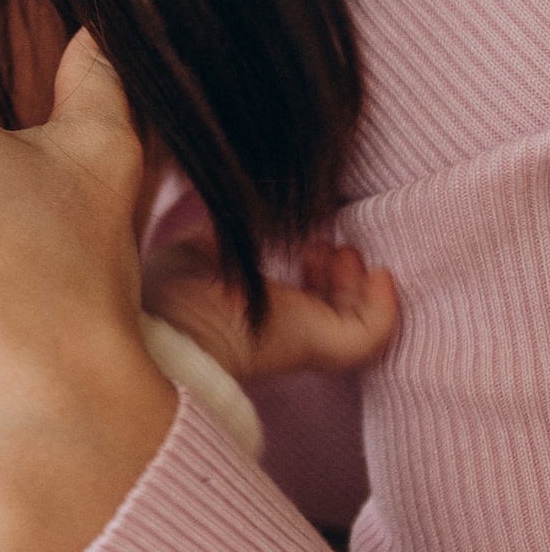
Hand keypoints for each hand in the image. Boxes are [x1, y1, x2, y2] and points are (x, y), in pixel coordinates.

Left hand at [144, 234, 398, 382]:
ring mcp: (305, 340)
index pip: (298, 297)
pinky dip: (385, 306)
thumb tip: (248, 204)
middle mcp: (282, 328)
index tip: (310, 238)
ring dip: (359, 284)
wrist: (166, 328)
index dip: (314, 265)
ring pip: (356, 322)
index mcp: (253, 310)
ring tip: (340, 253)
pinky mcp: (321, 347)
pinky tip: (377, 273)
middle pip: (332, 309)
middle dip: (340, 271)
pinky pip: (371, 336)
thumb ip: (222, 228)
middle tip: (329, 244)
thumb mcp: (194, 249)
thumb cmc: (166, 293)